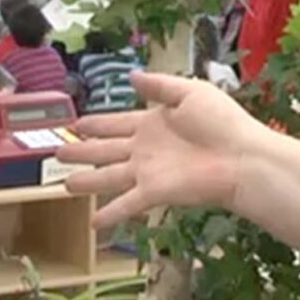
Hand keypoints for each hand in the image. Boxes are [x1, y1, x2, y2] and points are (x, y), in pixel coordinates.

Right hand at [58, 72, 257, 227]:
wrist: (241, 156)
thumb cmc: (222, 121)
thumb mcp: (190, 92)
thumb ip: (160, 85)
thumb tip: (132, 75)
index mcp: (155, 122)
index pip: (118, 122)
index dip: (98, 122)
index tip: (78, 122)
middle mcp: (146, 148)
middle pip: (106, 149)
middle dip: (83, 150)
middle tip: (58, 152)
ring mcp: (148, 172)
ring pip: (108, 177)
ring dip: (86, 181)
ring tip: (63, 185)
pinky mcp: (153, 193)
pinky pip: (125, 205)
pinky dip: (108, 215)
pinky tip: (92, 224)